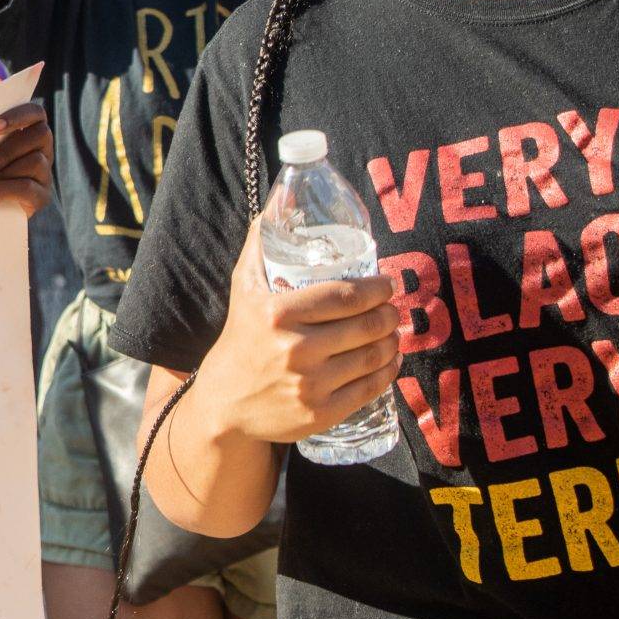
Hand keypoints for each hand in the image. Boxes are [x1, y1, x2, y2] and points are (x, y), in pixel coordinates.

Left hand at [0, 93, 51, 214]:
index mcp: (31, 129)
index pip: (35, 112)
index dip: (16, 116)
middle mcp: (44, 148)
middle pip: (40, 135)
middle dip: (7, 150)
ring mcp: (46, 172)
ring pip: (36, 162)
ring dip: (4, 172)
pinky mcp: (43, 196)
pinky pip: (31, 188)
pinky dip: (6, 190)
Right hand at [194, 222, 401, 444]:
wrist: (226, 404)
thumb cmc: (240, 339)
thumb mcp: (243, 290)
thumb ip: (259, 248)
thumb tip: (273, 206)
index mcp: (277, 314)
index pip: (344, 297)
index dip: (376, 289)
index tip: (386, 284)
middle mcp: (295, 349)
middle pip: (366, 326)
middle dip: (389, 314)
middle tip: (390, 308)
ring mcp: (311, 384)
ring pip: (374, 356)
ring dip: (392, 341)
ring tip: (390, 332)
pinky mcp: (322, 412)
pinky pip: (371, 388)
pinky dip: (388, 372)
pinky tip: (388, 361)